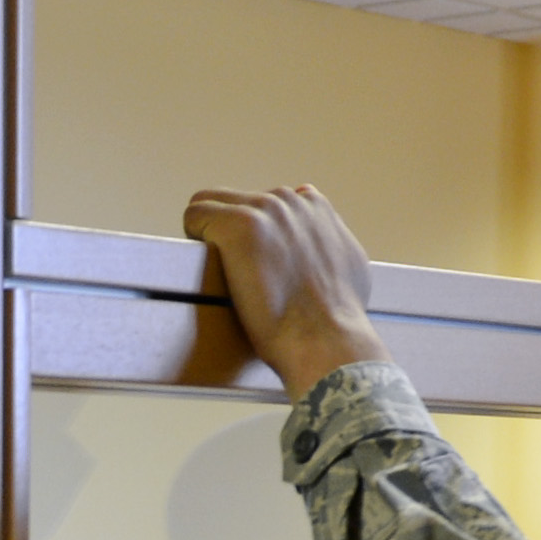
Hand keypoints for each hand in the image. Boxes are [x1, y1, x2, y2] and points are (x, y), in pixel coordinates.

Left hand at [183, 186, 392, 393]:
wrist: (326, 339)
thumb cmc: (336, 320)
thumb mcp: (348, 267)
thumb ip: (330, 244)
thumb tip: (324, 243)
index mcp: (314, 207)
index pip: (271, 203)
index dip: (259, 234)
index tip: (257, 264)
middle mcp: (291, 201)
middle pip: (240, 201)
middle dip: (233, 233)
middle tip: (235, 274)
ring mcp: (265, 210)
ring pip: (211, 202)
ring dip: (209, 234)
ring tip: (216, 271)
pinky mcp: (239, 226)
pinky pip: (195, 214)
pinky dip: (191, 237)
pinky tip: (198, 264)